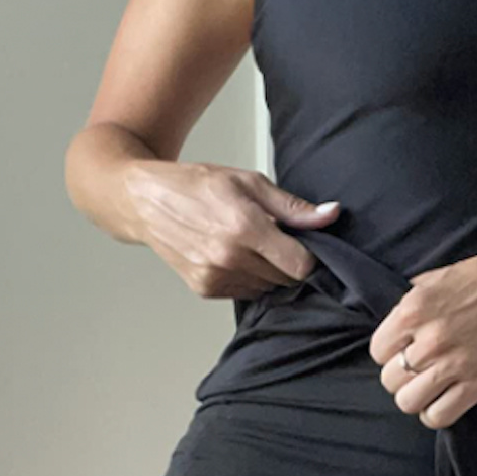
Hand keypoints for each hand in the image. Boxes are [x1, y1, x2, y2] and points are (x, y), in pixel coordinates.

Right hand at [123, 159, 341, 299]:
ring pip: (267, 288)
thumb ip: (292, 206)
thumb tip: (330, 215)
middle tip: (274, 238)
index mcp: (244, 227)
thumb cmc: (197, 185)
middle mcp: (229, 257)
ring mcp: (214, 277)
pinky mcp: (205, 289)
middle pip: (285, 279)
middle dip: (288, 261)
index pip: (301, 265)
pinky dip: (249, 278)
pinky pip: (246, 293)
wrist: (146, 201)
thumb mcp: (249, 182)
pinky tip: (235, 255)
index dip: (310, 257)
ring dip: (269, 271)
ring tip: (251, 244)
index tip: (304, 244)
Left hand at [368, 245, 476, 428]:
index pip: (378, 350)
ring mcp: (454, 364)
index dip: (389, 353)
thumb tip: (397, 320)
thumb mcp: (440, 278)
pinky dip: (436, 413)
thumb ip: (413, 301)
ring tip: (429, 387)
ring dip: (416, 397)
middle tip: (418, 370)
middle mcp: (430, 339)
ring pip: (408, 402)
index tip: (403, 351)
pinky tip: (445, 399)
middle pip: (390, 380)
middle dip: (401, 376)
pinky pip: (439, 416)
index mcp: (414, 310)